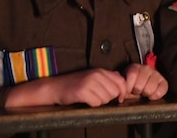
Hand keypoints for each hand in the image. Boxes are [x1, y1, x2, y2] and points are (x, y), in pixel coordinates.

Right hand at [6, 68, 127, 107]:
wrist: (54, 87)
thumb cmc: (74, 83)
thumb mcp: (92, 76)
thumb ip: (106, 77)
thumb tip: (120, 79)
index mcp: (100, 71)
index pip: (121, 81)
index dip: (122, 92)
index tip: (119, 98)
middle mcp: (96, 75)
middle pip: (115, 92)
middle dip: (109, 98)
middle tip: (97, 96)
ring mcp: (89, 82)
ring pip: (106, 99)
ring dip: (100, 101)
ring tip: (90, 97)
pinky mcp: (82, 91)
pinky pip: (96, 103)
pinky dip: (92, 104)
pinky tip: (86, 101)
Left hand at [123, 63, 167, 100]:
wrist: (143, 86)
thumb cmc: (132, 86)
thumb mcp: (125, 85)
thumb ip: (121, 88)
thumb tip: (121, 95)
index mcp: (135, 67)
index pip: (132, 75)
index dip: (128, 87)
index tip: (128, 91)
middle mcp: (146, 68)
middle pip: (139, 85)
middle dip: (137, 91)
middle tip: (137, 92)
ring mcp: (156, 74)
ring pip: (149, 89)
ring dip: (145, 94)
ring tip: (144, 93)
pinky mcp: (164, 81)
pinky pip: (161, 91)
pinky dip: (156, 96)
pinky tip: (152, 96)